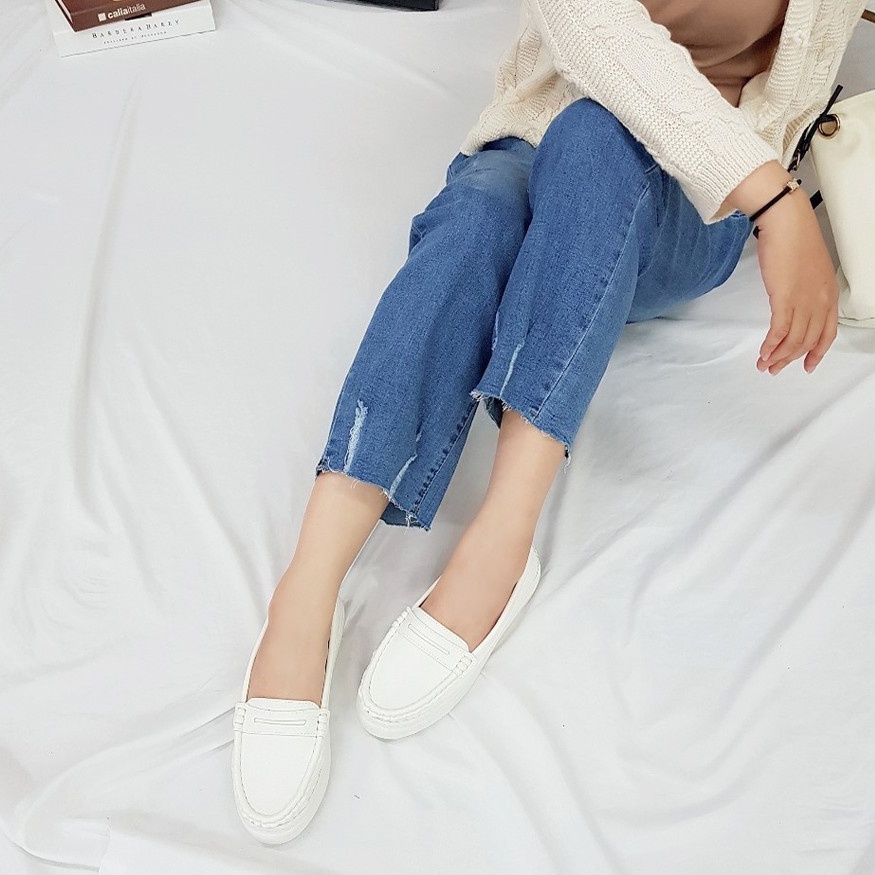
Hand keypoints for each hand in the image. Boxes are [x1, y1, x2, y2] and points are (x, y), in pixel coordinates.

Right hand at [724, 161, 838, 374]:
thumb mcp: (808, 269)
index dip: (816, 353)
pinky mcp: (785, 298)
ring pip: (793, 339)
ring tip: (764, 364)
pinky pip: (780, 330)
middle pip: (807, 341)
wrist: (786, 222)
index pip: (827, 332)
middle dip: (790, 359)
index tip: (807, 365)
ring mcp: (804, 300)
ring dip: (777, 356)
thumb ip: (805, 289)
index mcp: (828, 293)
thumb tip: (792, 302)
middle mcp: (820, 300)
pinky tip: (763, 352)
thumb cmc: (795, 238)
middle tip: (775, 369)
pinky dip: (771, 345)